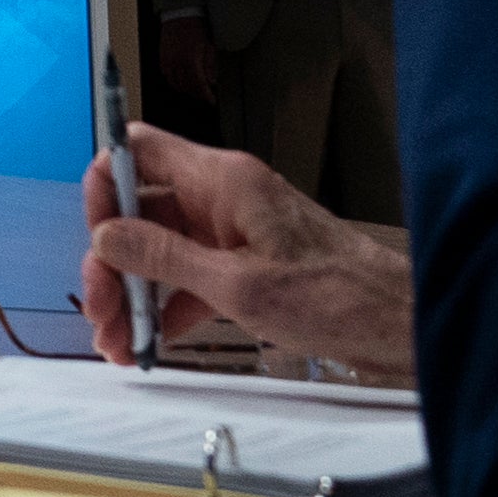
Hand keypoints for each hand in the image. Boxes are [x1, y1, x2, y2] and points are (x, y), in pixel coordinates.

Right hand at [84, 121, 412, 379]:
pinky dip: (167, 308)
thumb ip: (166, 258)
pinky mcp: (247, 266)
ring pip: (161, 249)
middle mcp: (224, 197)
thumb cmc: (337, 299)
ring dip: (134, 293)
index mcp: (223, 180)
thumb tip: (106, 238)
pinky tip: (152, 344)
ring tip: (118, 344)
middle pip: (141, 210)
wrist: (400, 326)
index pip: (136, 152)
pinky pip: (190, 277)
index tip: (97, 242)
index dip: (103, 190)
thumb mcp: (239, 285)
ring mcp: (235, 232)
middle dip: (113, 262)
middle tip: (101, 314)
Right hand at [148, 8, 217, 108]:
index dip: (206, 95)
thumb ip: (210, 66)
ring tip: (195, 89)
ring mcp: (168, 61)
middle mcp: (177, 62)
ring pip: (175, 84)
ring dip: (186, 89)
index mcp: (191, 60)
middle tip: (205, 95)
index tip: (212, 101)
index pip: (199, 85)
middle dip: (197, 94)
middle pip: (187, 87)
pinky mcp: (162, 58)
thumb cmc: (196, 30)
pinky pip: (167, 76)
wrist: (180, 16)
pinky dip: (175, 81)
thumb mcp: (209, 46)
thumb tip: (212, 82)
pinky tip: (183, 80)